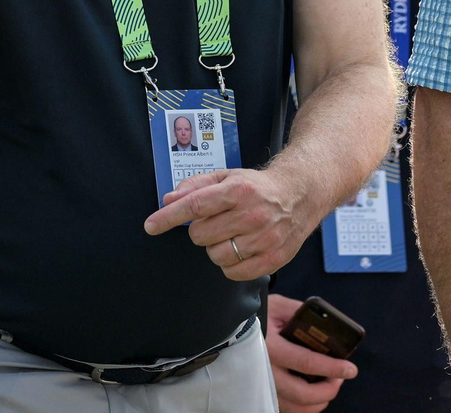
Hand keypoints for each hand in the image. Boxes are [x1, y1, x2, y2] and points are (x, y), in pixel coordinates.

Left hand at [143, 167, 315, 280]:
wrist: (300, 195)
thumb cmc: (258, 187)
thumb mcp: (227, 177)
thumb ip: (195, 186)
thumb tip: (168, 200)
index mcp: (237, 190)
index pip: (194, 206)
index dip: (168, 218)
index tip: (150, 225)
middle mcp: (252, 214)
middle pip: (200, 235)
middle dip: (200, 230)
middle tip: (216, 222)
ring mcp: (264, 238)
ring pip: (215, 256)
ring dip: (215, 248)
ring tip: (232, 235)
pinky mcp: (273, 259)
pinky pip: (233, 273)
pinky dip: (230, 264)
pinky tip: (241, 249)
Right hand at [266, 293, 355, 412]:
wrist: (228, 324)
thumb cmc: (256, 313)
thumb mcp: (278, 305)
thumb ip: (301, 312)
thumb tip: (329, 325)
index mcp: (270, 347)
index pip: (307, 363)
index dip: (332, 368)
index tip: (350, 369)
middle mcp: (264, 371)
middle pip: (303, 394)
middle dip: (329, 390)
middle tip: (340, 378)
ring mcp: (261, 385)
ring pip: (295, 408)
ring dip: (318, 401)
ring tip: (328, 385)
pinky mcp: (260, 392)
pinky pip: (287, 408)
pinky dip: (305, 405)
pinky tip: (312, 392)